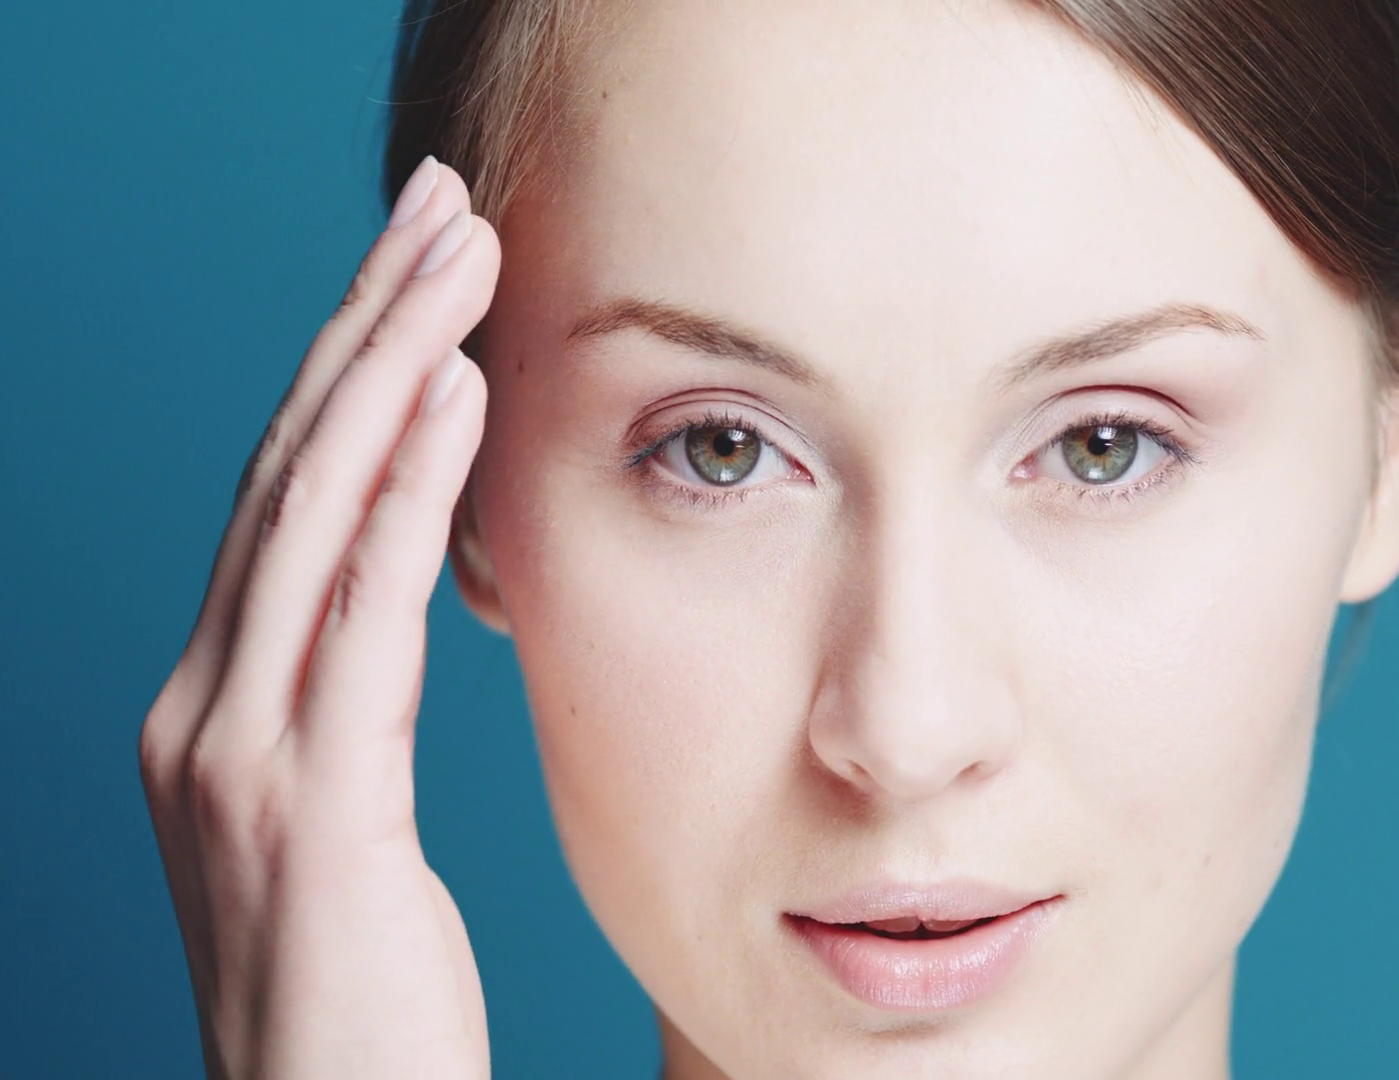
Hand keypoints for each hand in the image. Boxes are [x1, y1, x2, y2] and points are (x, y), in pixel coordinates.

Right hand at [138, 159, 500, 1078]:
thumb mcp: (348, 825)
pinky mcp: (309, 799)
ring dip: (391, 364)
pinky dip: (406, 489)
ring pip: (313, 508)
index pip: (287, 500)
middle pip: (289, 470)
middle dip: (366, 325)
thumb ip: (353, 703)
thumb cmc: (361, 1000)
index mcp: (217, 708)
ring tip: (458, 254)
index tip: (419, 270)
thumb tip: (418, 588)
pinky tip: (457, 392)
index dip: (351, 372)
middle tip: (437, 207)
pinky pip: (360, 607)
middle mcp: (201, 707)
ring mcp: (236, 749)